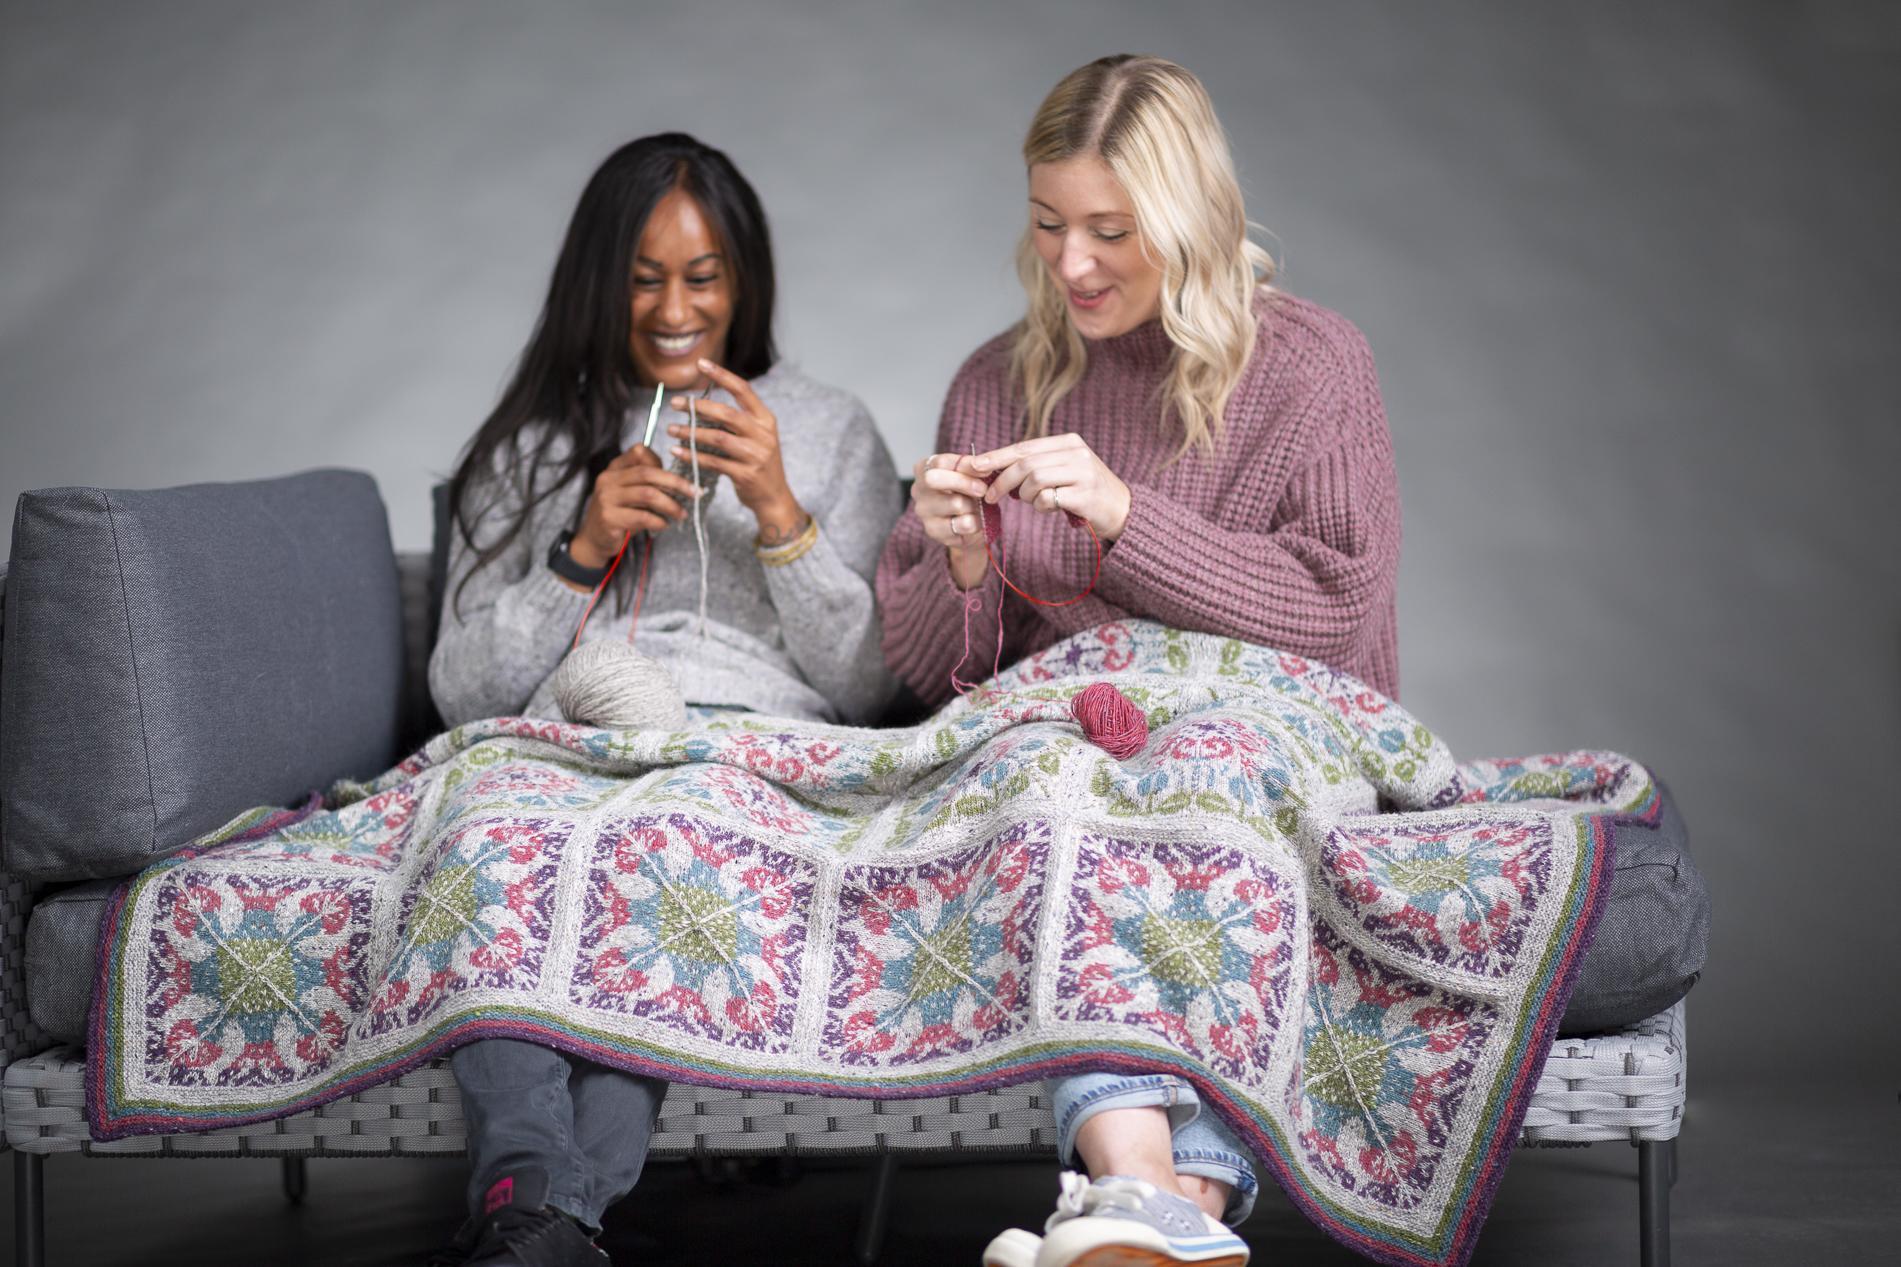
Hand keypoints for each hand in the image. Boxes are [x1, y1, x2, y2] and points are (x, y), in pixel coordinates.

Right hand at [568, 444, 700, 567]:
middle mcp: (608, 479)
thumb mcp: (631, 493)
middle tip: (694, 493)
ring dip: (670, 505)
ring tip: (681, 514)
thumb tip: (682, 483)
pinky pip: (642, 516)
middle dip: (676, 483)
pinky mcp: (609, 518)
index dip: (661, 462)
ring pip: (648, 494)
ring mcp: (606, 498)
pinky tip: (663, 524)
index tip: (679, 477)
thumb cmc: (619, 514)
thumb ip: (648, 483)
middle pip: (647, 472)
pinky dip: (659, 521)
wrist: (594, 539)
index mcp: (614, 468)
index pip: (639, 452)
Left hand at [666, 358, 804, 541]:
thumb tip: (701, 402)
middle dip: (698, 407)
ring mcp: (756, 456)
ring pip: (718, 439)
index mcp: (765, 419)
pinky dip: (694, 456)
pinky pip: (714, 462)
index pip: (743, 390)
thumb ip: (736, 420)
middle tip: (676, 403)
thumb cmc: (758, 462)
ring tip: (672, 430)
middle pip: (727, 414)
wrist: (774, 496)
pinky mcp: (745, 475)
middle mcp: (763, 435)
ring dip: (691, 433)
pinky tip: (678, 451)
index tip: (701, 364)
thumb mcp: (756, 436)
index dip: (721, 375)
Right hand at [910, 451, 991, 588]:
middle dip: (964, 483)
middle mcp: (918, 489)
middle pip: (935, 479)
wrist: (970, 524)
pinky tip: (975, 521)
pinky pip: (963, 524)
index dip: (966, 465)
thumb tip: (982, 465)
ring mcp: (923, 511)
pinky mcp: (933, 530)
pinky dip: (976, 522)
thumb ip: (972, 468)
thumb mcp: (970, 475)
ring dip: (973, 505)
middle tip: (982, 490)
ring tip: (978, 508)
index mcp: (924, 468)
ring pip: (954, 503)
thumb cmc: (968, 493)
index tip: (986, 471)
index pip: (941, 463)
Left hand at [970, 433, 1131, 540]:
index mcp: (1069, 442)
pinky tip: (1050, 508)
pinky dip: (1041, 506)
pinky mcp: (1085, 495)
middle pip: (1026, 463)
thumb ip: (1036, 465)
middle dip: (1002, 481)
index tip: (974, 465)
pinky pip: (1048, 499)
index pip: (1024, 446)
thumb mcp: (1064, 470)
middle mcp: (1077, 453)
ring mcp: (1083, 473)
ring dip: (1025, 496)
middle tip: (989, 496)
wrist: (1123, 510)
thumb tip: (995, 469)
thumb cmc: (1086, 491)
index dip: (997, 456)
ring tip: (1033, 502)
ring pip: (1034, 480)